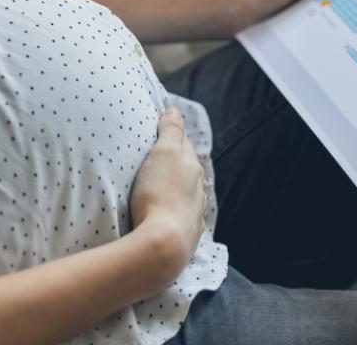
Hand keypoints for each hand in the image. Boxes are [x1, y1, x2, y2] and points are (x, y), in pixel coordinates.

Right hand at [130, 108, 207, 278]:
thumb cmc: (159, 194)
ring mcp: (194, 214)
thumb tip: (175, 111)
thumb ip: (170, 131)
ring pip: (188, 194)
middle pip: (188, 170)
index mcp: (193, 168)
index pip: (183, 144)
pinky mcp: (186, 236)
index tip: (160, 133)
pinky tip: (169, 215)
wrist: (164, 245)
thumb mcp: (163, 153)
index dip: (172, 137)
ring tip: (162, 188)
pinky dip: (176, 212)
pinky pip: (183, 218)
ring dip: (178, 189)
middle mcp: (198, 190)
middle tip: (158, 159)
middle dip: (176, 163)